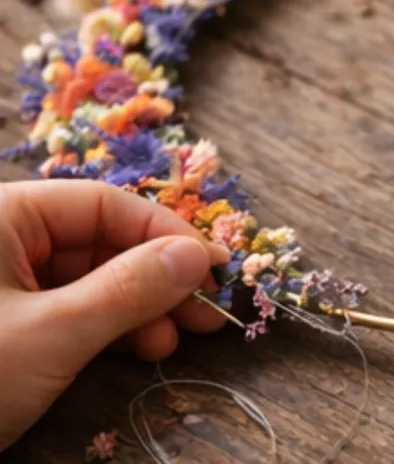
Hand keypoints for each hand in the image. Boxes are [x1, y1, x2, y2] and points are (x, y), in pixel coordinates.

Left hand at [0, 180, 229, 450]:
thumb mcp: (51, 335)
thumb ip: (129, 290)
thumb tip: (197, 257)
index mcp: (3, 215)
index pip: (106, 205)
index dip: (166, 234)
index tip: (213, 269)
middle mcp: (4, 237)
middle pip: (103, 240)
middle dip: (158, 277)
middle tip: (206, 310)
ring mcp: (3, 279)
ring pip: (92, 276)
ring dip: (141, 306)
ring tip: (176, 339)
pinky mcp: (6, 318)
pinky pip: (72, 306)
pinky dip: (111, 326)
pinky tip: (142, 347)